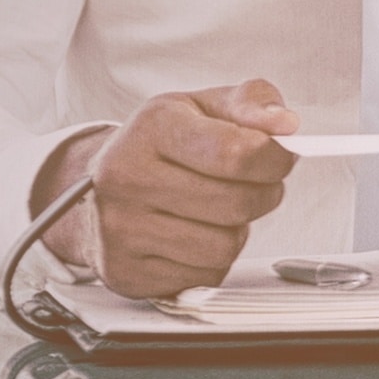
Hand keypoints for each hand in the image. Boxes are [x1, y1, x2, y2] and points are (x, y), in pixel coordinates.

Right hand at [53, 83, 299, 297]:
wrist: (94, 185)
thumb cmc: (162, 146)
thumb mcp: (204, 107)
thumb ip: (252, 103)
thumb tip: (285, 123)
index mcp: (151, 128)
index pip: (237, 154)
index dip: (275, 160)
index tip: (278, 157)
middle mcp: (126, 176)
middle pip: (238, 203)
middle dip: (261, 195)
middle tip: (249, 185)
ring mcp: (120, 228)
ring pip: (224, 247)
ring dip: (234, 232)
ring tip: (212, 210)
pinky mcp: (126, 271)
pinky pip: (205, 276)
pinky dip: (210, 261)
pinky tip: (189, 236)